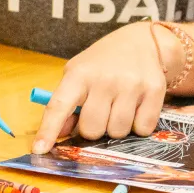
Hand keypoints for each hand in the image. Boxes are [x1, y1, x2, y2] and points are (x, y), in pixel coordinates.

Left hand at [32, 22, 171, 153]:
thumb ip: (67, 103)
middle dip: (94, 128)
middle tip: (100, 112)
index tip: (39, 150)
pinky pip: (143, 128)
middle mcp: (105, 79)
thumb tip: (61, 133)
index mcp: (79, 74)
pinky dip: (138, 125)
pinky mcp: (154, 91)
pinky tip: (136, 107)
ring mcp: (132, 85)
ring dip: (116, 127)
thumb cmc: (103, 63)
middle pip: (92, 129)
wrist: (141, 42)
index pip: (59, 105)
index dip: (48, 130)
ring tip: (119, 107)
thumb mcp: (78, 74)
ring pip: (118, 132)